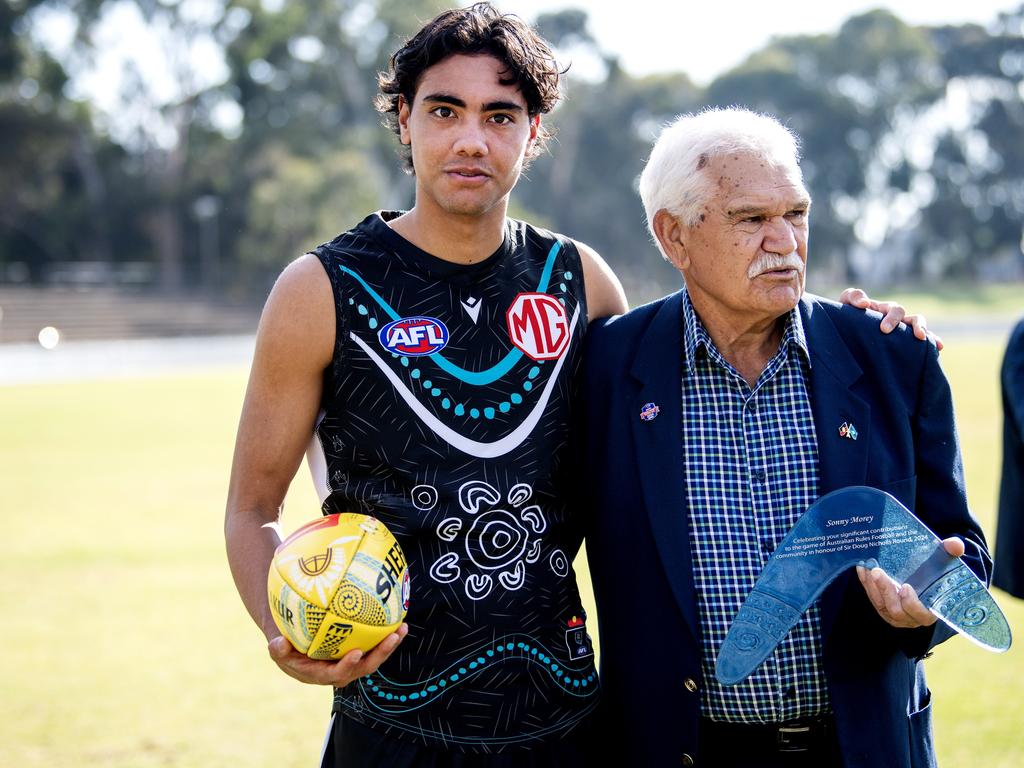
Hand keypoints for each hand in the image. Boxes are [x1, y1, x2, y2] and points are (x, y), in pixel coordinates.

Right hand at [268, 623, 408, 686]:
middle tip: (392, 637)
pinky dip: (385, 634)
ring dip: (389, 644)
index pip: (336, 674)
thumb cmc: (285, 645)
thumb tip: (279, 643)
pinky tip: (397, 617)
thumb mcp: (278, 649)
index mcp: (321, 674)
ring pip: (374, 656)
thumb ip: (277, 649)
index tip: (356, 652)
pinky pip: (374, 644)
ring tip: (402, 628)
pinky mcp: (358, 651)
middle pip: (364, 667)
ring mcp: (351, 662)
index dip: (347, 666)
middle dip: (380, 654)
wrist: (294, 644)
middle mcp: (340, 671)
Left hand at [838, 287, 943, 350]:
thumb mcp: (845, 303)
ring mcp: (900, 328)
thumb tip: (865, 303)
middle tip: (886, 331)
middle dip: (898, 322)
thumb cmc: (846, 316)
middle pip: (903, 314)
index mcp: (882, 309)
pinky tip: (938, 347)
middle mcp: (894, 317)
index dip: (890, 317)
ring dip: (921, 328)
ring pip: (915, 323)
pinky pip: (922, 339)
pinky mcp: (904, 341)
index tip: (883, 329)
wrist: (845, 331)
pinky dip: (932, 340)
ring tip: (921, 337)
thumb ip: (853, 297)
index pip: (892, 309)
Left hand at [856, 538, 964, 627]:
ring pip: (880, 604)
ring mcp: (894, 614)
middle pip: (896, 610)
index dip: (912, 604)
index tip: (905, 587)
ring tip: (869, 568)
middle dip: (886, 591)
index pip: (921, 614)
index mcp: (930, 610)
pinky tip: (862, 567)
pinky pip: (871, 597)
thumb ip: (950, 554)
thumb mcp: (944, 564)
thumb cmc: (936, 575)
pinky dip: (866, 583)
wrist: (923, 578)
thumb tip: (956, 544)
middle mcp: (911, 617)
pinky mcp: (882, 607)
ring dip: (872, 586)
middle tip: (878, 572)